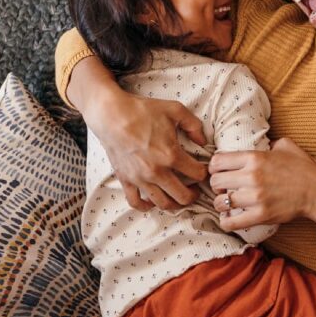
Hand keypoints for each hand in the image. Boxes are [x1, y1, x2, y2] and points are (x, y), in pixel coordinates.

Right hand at [78, 88, 208, 211]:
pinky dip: (146, 207)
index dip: (204, 173)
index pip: (197, 174)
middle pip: (183, 196)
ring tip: (178, 196)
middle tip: (195, 189)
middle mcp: (157, 171)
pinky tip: (153, 202)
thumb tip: (203, 141)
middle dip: (193, 195)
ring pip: (163, 204)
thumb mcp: (175, 110)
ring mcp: (140, 178)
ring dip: (175, 203)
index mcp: (171, 155)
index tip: (203, 171)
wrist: (111, 115)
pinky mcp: (126, 180)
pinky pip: (136, 203)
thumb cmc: (142, 110)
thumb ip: (194, 125)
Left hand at [208, 138, 315, 230]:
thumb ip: (266, 143)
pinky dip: (226, 222)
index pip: (217, 161)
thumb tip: (258, 143)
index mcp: (254, 157)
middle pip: (215, 182)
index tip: (219, 171)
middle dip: (216, 185)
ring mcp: (255, 197)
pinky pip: (231, 222)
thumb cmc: (303, 167)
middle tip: (223, 188)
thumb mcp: (285, 145)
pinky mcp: (260, 215)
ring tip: (227, 203)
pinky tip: (229, 218)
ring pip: (220, 202)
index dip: (214, 166)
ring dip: (221, 203)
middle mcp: (251, 176)